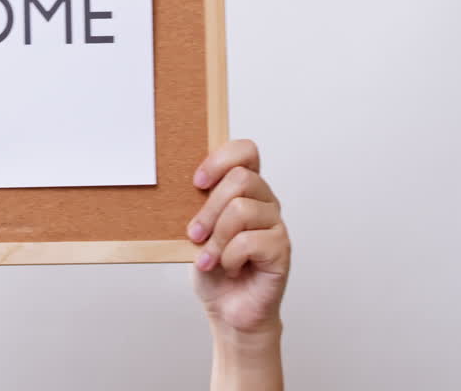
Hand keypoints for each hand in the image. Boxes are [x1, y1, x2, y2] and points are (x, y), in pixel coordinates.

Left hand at [188, 140, 290, 336]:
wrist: (227, 310)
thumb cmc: (213, 269)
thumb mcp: (197, 230)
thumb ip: (197, 205)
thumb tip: (178, 184)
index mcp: (245, 189)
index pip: (245, 151)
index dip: (220, 159)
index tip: (197, 182)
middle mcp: (264, 201)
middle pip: (240, 179)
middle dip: (209, 208)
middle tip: (194, 234)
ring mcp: (275, 225)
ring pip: (242, 209)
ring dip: (216, 238)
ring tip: (208, 258)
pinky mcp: (282, 250)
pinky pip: (250, 241)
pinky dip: (230, 257)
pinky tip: (229, 268)